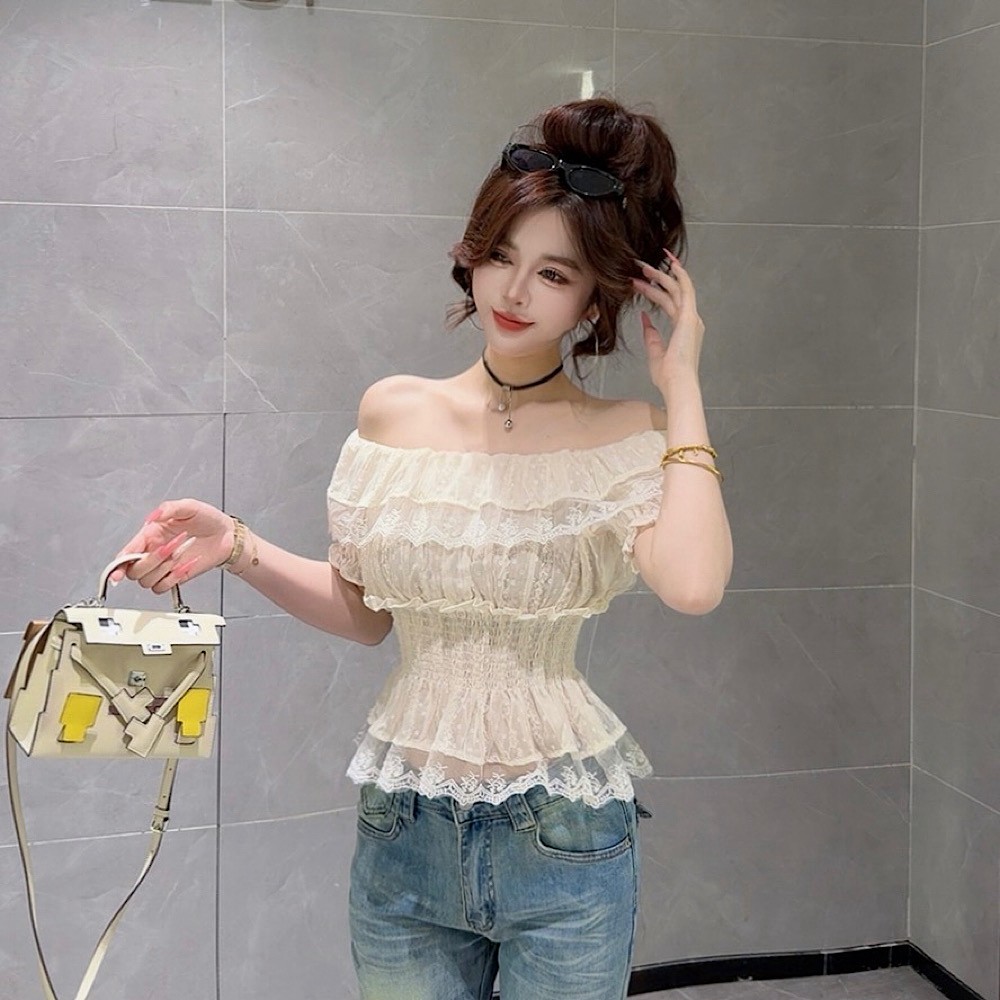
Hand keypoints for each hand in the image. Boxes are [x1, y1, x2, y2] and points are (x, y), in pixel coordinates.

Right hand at [109, 498, 232, 594]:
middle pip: (134, 570)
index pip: (126, 553)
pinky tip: (185, 565)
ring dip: (163, 569)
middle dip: (152, 560)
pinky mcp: (174, 577)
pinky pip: (162, 588)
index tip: (116, 574)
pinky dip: (172, 579)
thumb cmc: (207, 519)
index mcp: (149, 535)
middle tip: (172, 547)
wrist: (226, 534)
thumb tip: (153, 516)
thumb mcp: (189, 507)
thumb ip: (169, 509)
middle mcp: (152, 552)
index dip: (117, 565)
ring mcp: (163, 566)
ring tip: (180, 553)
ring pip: (146, 581)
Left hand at [632, 249, 705, 389]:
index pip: (670, 303)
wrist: (677, 383)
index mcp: (684, 329)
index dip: (656, 290)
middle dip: (657, 278)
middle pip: (673, 293)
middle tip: (640, 268)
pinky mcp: (689, 317)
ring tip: (643, 266)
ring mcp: (692, 318)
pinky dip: (678, 275)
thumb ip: (650, 333)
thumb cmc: (668, 376)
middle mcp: (691, 321)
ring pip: (677, 288)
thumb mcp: (654, 351)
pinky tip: (669, 264)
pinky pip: (685, 289)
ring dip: (661, 275)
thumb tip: (644, 318)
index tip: (642, 282)